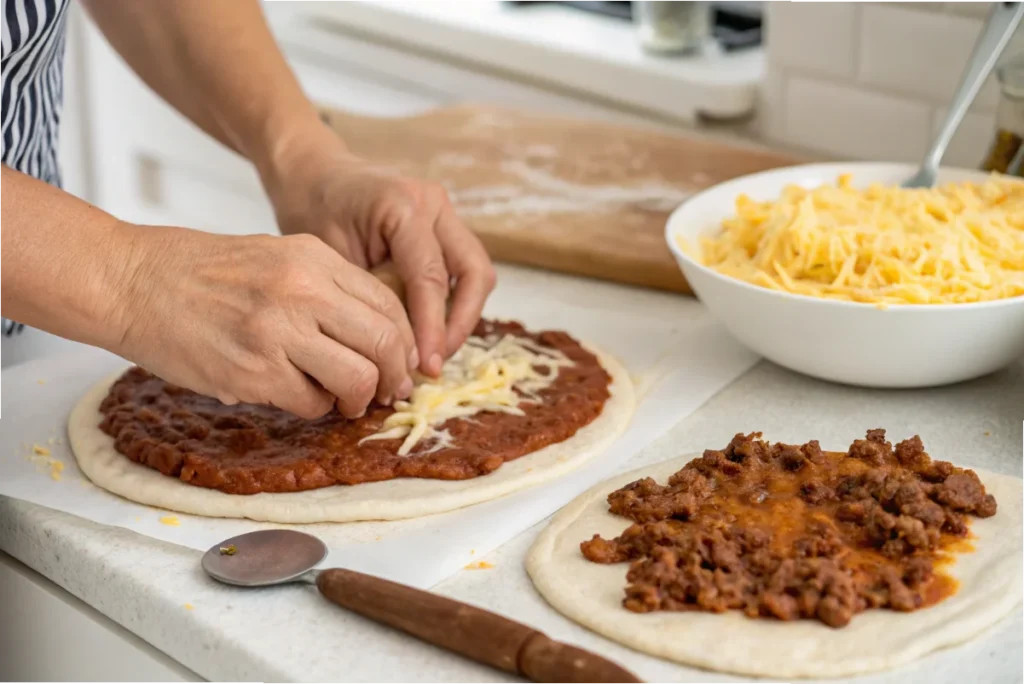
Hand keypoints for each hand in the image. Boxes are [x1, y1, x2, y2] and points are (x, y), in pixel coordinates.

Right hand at [114, 224, 416, 418]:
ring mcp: (278, 331)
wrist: (131, 281)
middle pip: (386, 342)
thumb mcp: (274, 256)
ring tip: (344, 399)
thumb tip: (375, 337)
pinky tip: (298, 397)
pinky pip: (311, 403)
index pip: (389, 303)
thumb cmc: (200, 272)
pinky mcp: (253, 371)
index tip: (401, 361)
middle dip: (394, 375)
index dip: (405, 340)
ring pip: (358, 378)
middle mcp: (303, 290)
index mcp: (313, 257)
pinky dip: (314, 408)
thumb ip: (325, 287)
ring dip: (358, 398)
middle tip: (385, 390)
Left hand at [261, 128, 496, 376]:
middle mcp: (434, 205)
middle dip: (459, 325)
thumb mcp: (330, 258)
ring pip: (476, 274)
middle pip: (474, 273)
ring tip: (433, 355)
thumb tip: (394, 354)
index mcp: (403, 205)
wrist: (313, 175)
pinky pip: (462, 272)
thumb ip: (369, 298)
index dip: (431, 328)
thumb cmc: (313, 212)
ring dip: (461, 318)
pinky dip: (452, 306)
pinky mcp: (446, 228)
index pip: (431, 277)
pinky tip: (428, 335)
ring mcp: (445, 214)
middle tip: (434, 365)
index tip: (425, 368)